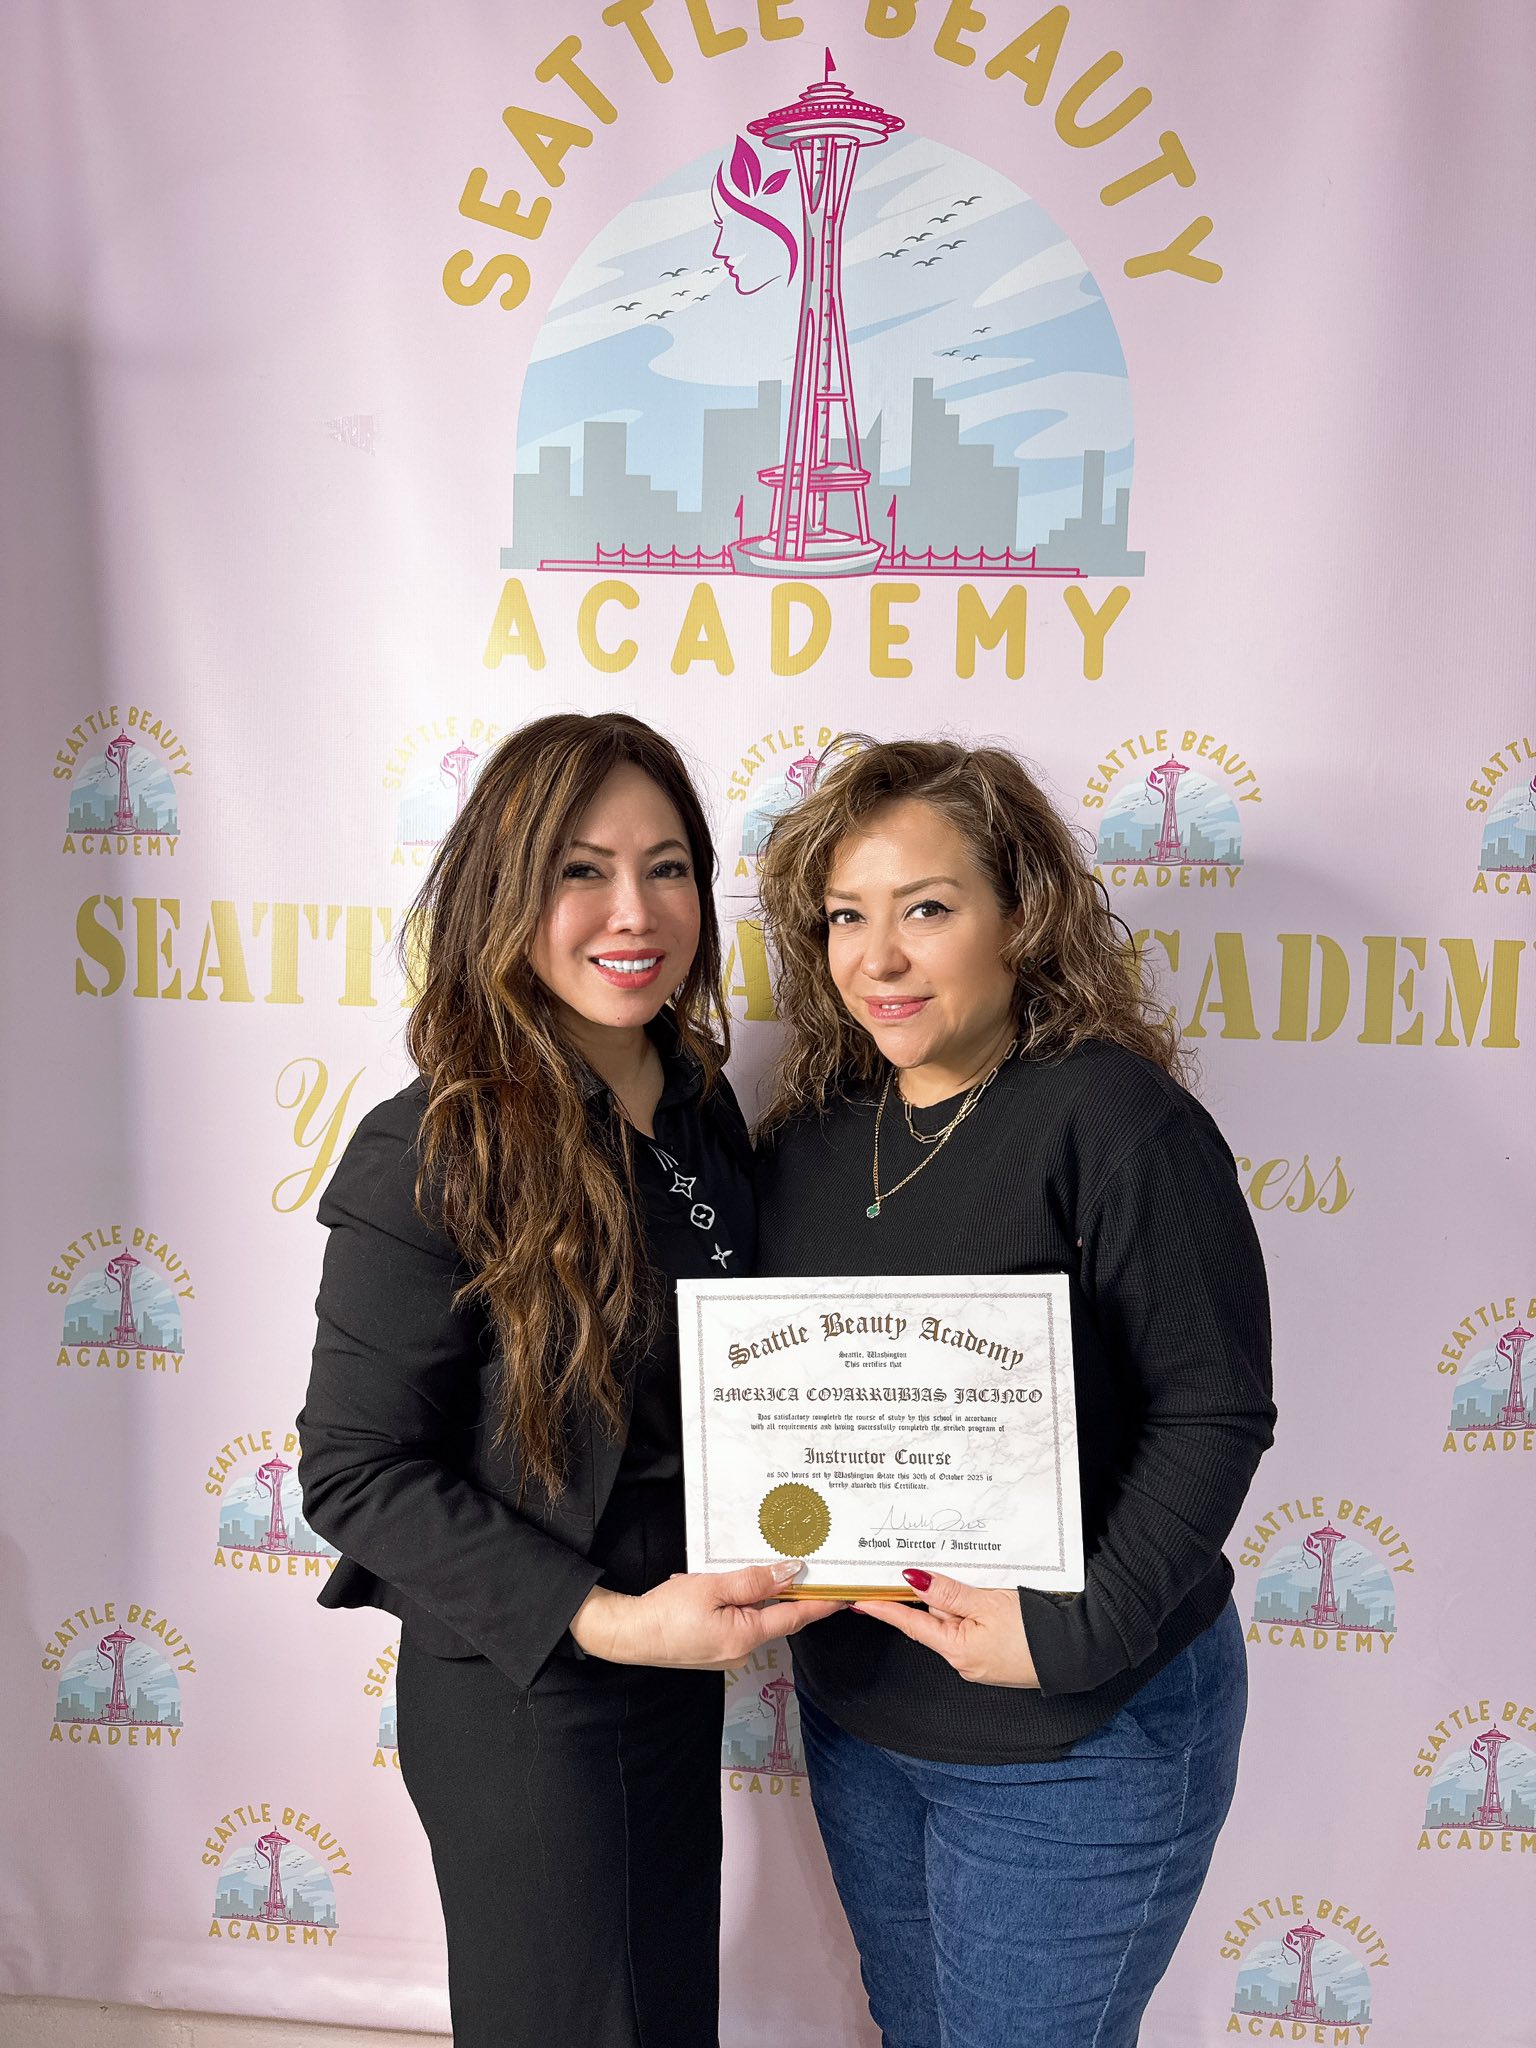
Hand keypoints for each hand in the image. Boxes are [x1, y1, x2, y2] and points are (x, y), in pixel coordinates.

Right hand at [570, 1562, 842, 1670]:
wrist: (628, 1635)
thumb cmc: (666, 1612)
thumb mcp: (711, 1587)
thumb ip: (753, 1581)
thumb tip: (791, 1572)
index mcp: (747, 1635)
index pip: (796, 1616)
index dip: (823, 1603)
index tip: (847, 1592)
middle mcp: (743, 1649)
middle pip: (779, 1616)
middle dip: (794, 1593)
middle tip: (813, 1565)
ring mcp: (728, 1651)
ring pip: (757, 1617)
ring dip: (765, 1595)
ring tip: (773, 1565)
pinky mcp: (713, 1647)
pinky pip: (739, 1621)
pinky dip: (744, 1602)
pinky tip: (735, 1582)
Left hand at [852, 1570, 1040, 1687]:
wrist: (1078, 1653)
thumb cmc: (1036, 1630)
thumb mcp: (988, 1602)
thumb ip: (949, 1592)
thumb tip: (912, 1581)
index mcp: (957, 1650)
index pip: (911, 1625)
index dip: (884, 1610)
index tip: (859, 1600)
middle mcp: (963, 1661)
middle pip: (935, 1620)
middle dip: (935, 1596)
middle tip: (931, 1573)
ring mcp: (980, 1662)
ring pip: (956, 1622)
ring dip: (959, 1602)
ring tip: (977, 1585)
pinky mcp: (995, 1658)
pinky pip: (973, 1629)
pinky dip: (974, 1612)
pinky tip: (989, 1599)